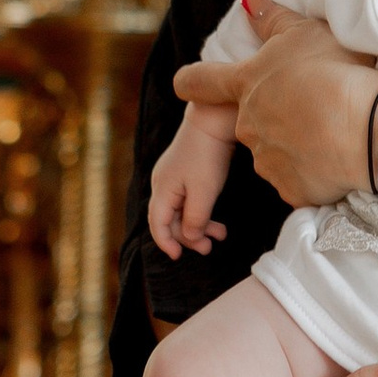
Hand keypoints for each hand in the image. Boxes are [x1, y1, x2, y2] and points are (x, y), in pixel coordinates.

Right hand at [148, 108, 234, 257]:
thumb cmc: (207, 155)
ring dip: (200, 225)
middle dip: (189, 236)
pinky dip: (202, 212)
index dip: (166, 243)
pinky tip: (217, 221)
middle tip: (209, 248)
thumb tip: (190, 239)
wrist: (213, 120)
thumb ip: (195, 219)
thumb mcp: (204, 192)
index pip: (157, 224)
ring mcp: (174, 177)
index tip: (178, 256)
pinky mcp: (187, 172)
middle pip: (171, 220)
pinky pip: (189, 200)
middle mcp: (164, 184)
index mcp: (162, 190)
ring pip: (182, 211)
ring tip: (221, 235)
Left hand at [173, 2, 369, 212]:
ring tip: (332, 131)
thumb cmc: (336, 71)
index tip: (188, 84)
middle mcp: (247, 124)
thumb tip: (248, 2)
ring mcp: (266, 160)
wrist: (368, 127)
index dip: (191, 81)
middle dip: (275, 114)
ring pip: (274, 151)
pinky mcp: (290, 189)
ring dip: (295, 143)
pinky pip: (298, 179)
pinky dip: (313, 171)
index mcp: (245, 84)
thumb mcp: (304, 32)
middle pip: (249, 119)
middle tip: (313, 104)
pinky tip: (337, 157)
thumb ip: (271, 19)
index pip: (199, 82)